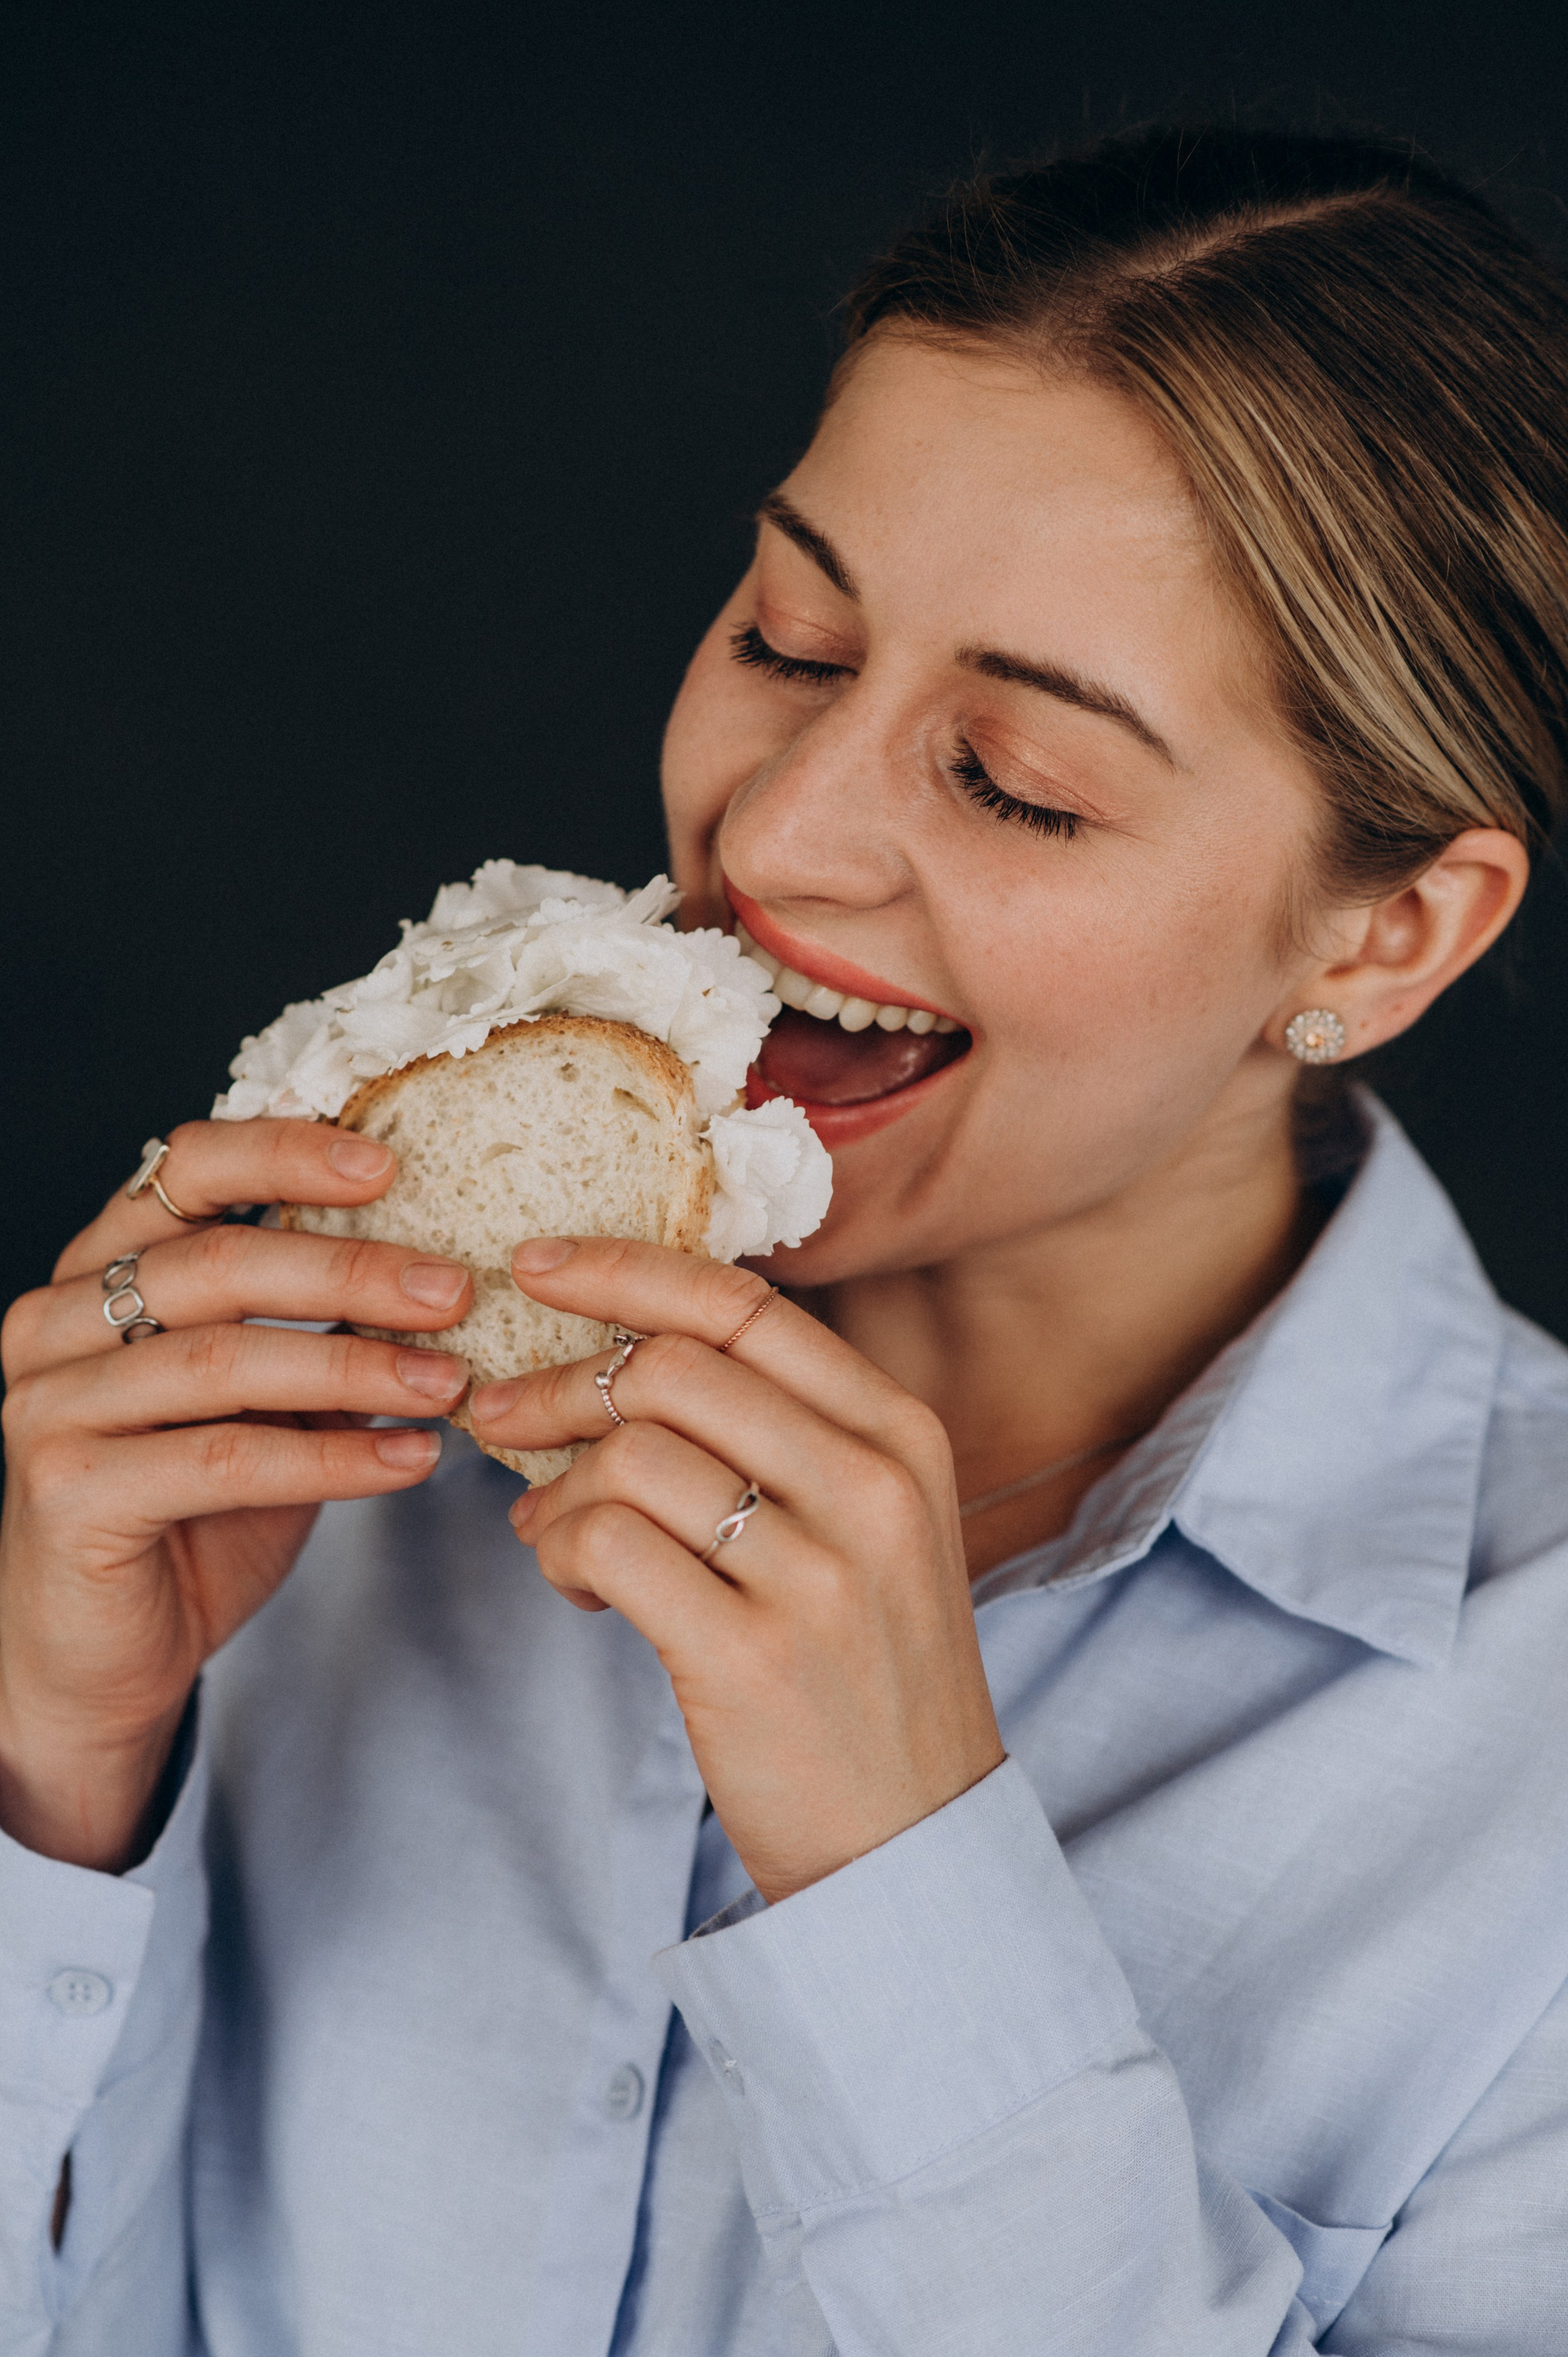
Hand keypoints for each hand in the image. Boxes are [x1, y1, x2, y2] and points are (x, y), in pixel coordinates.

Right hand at [0, 1119, 473, 1869]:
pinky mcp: (69, 1491)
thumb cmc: (191, 1515)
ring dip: (355, 1366)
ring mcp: (49, 1406)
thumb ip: (315, 1331)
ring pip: (223, 1361)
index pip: (183, 1171)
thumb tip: (437, 1269)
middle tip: (455, 1289)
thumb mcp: (266, 1404)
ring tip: (450, 1382)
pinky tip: (410, 1459)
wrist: (104, 1658)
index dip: (284, 1154)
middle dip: (350, 1271)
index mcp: (97, 1272)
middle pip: (216, 1265)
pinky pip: (223, 1459)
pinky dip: (331, 1456)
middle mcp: (55, 1323)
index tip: (388, 1163)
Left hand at [470, 1239, 1003, 1904]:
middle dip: (561, 1381)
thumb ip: (782, 1431)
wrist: (914, 1836)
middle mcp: (871, 1486)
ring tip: (550, 1531)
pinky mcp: (748, 1657)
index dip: (627, 1271)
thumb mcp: (868, 1524)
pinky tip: (575, 1582)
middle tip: (499, 1414)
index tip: (539, 1266)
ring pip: (630, 1457)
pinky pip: (608, 1546)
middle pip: (674, 1371)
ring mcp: (817, 1573)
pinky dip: (562, 1551)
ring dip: (557, 1485)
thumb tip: (623, 1357)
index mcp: (900, 1433)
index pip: (745, 1307)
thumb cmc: (864, 1666)